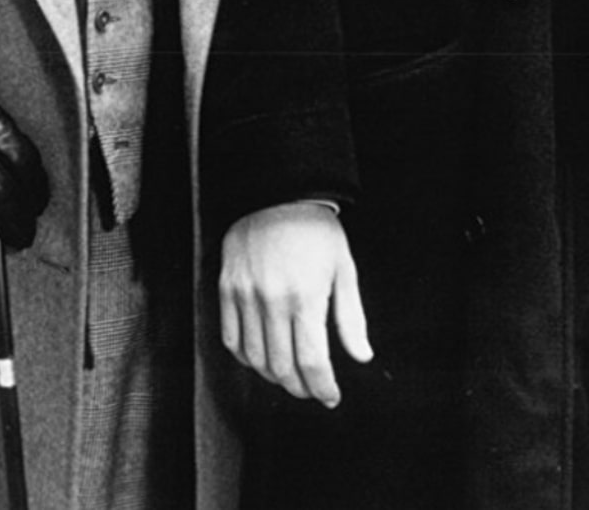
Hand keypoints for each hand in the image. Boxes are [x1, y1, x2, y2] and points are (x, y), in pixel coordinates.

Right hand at [219, 201, 372, 407]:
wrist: (278, 192)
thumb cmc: (316, 230)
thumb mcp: (344, 268)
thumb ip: (351, 317)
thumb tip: (362, 356)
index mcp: (305, 296)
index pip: (312, 362)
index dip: (322, 387)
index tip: (331, 395)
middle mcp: (272, 300)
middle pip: (282, 367)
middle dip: (301, 388)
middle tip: (312, 389)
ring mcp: (245, 295)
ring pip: (255, 359)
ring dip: (275, 377)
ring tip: (290, 377)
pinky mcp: (226, 289)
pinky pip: (231, 340)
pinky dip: (247, 358)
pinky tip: (262, 358)